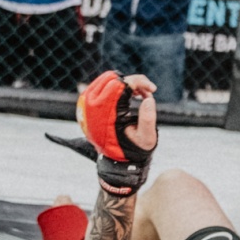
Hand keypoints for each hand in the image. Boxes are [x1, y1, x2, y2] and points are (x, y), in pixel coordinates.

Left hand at [51, 70, 156, 190]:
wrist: (118, 160)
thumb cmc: (134, 148)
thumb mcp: (146, 138)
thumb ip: (148, 119)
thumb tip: (148, 99)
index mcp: (106, 114)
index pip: (120, 85)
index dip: (138, 82)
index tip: (152, 89)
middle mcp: (92, 108)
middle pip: (112, 79)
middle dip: (133, 81)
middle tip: (147, 92)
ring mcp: (87, 106)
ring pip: (106, 80)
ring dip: (125, 83)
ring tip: (140, 94)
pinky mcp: (88, 107)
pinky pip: (100, 87)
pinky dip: (117, 87)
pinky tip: (131, 95)